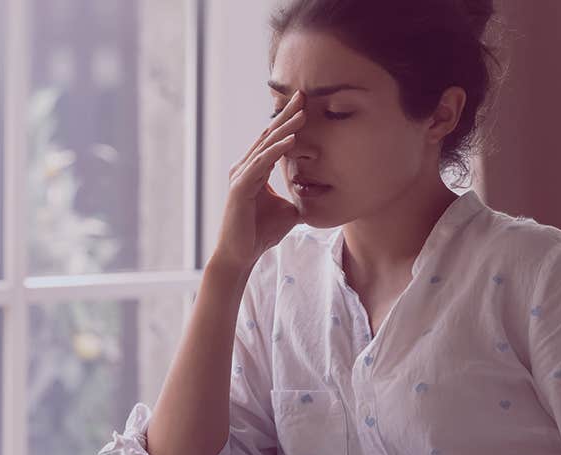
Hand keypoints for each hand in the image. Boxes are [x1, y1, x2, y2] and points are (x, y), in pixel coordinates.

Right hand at [210, 89, 306, 272]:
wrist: (241, 254)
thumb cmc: (261, 233)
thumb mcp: (288, 211)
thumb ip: (298, 198)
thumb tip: (320, 196)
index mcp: (254, 170)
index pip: (273, 140)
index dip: (288, 122)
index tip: (305, 104)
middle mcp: (245, 168)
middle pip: (269, 135)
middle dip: (286, 115)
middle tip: (302, 94)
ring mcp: (241, 176)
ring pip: (266, 146)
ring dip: (285, 128)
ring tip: (303, 113)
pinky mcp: (240, 188)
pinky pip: (261, 164)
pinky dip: (276, 151)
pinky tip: (291, 140)